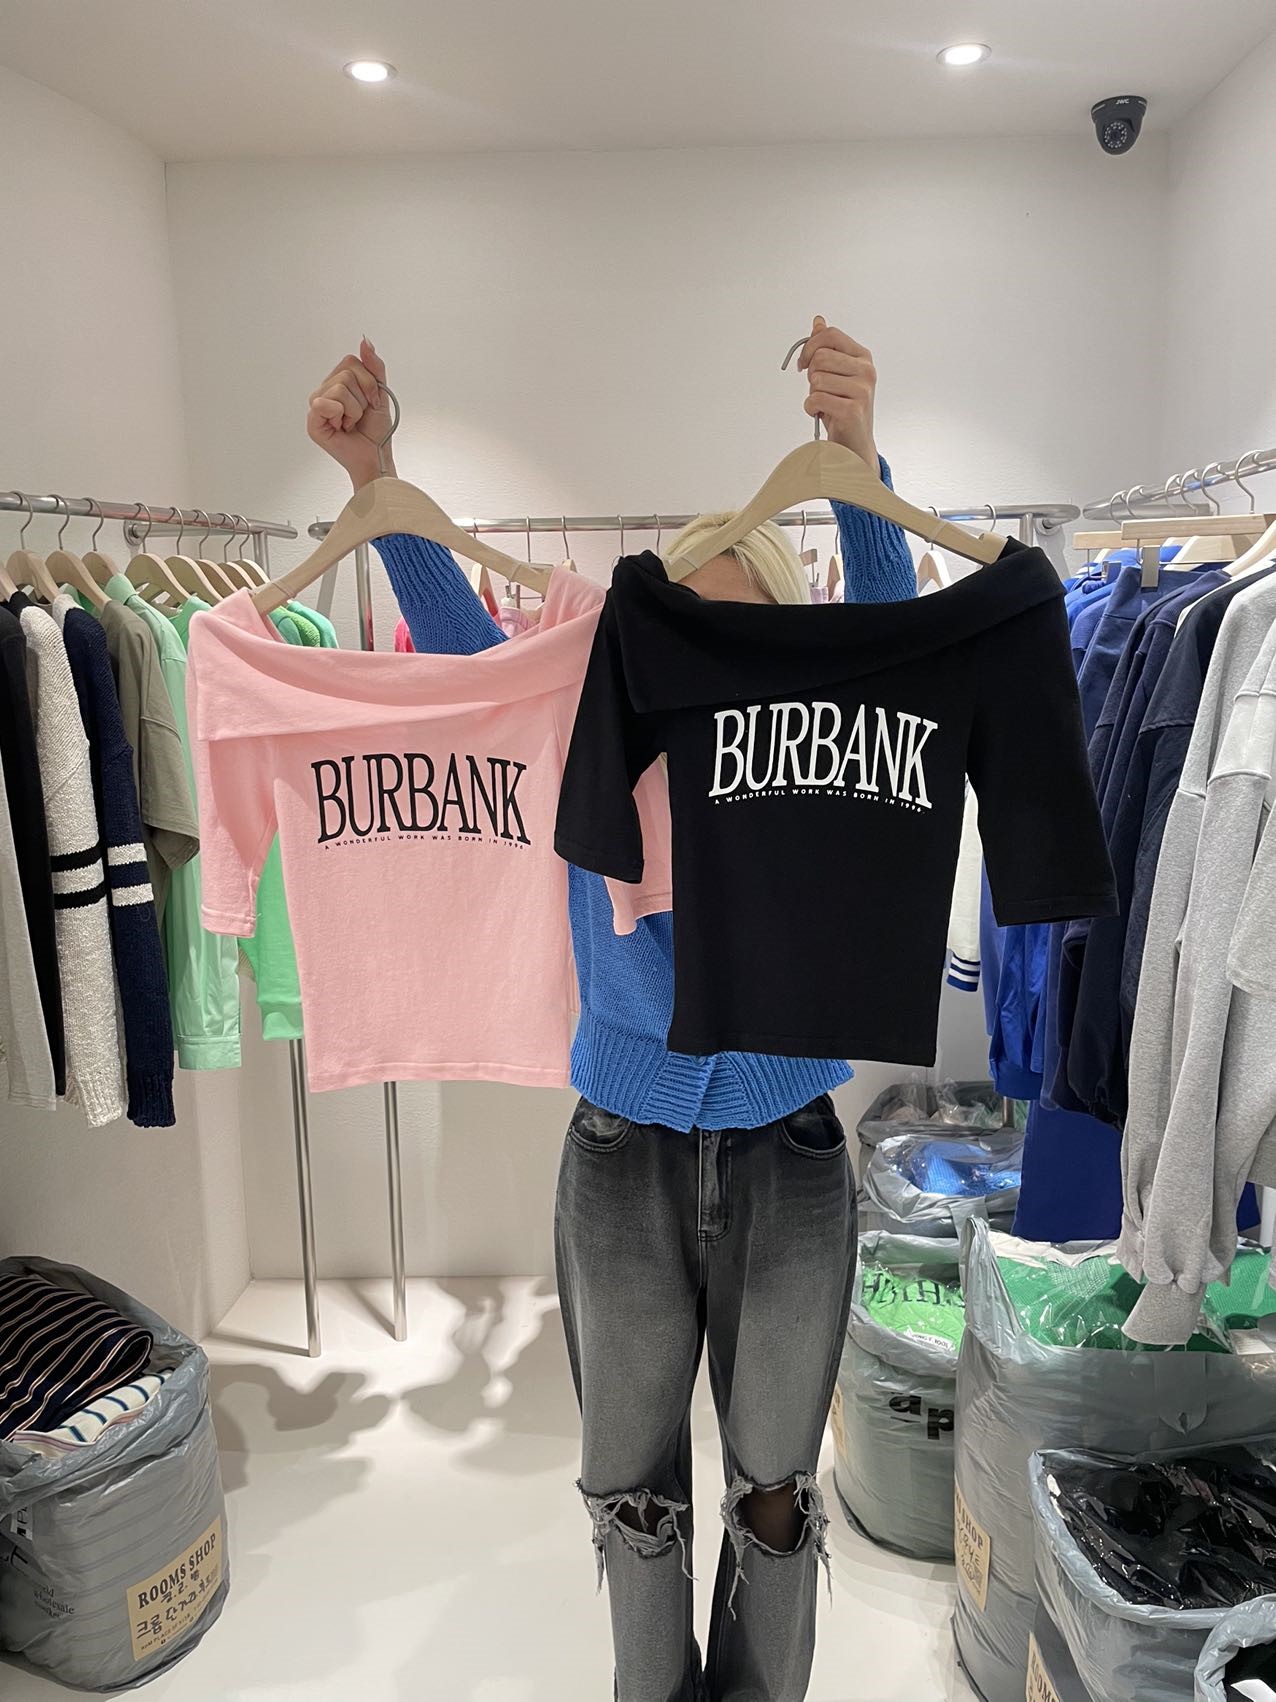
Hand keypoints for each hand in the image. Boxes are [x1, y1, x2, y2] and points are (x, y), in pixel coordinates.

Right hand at [306, 337, 394, 488]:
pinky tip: (341, 427)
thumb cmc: (376, 429)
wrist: (375, 456)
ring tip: (351, 423)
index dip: (368, 381)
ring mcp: (316, 406)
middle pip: (345, 374)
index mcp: (338, 382)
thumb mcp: (381, 393)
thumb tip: (365, 340)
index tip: (373, 401)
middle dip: (363, 397)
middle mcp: (324, 392)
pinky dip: (342, 415)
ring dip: (354, 409)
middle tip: (360, 416)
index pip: (350, 361)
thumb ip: (374, 366)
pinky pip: (325, 403)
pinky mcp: (313, 422)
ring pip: (339, 387)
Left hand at [797, 316, 878, 467]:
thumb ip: (827, 347)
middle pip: (821, 356)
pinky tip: (821, 414)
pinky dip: (810, 408)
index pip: (830, 335)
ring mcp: (862, 390)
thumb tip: (818, 320)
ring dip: (812, 394)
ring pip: (816, 379)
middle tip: (819, 389)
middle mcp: (866, 371)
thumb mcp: (835, 374)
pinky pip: (815, 399)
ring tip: (824, 403)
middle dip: (811, 375)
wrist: (853, 444)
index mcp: (863, 357)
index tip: (803, 363)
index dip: (810, 346)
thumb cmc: (842, 407)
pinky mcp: (853, 410)